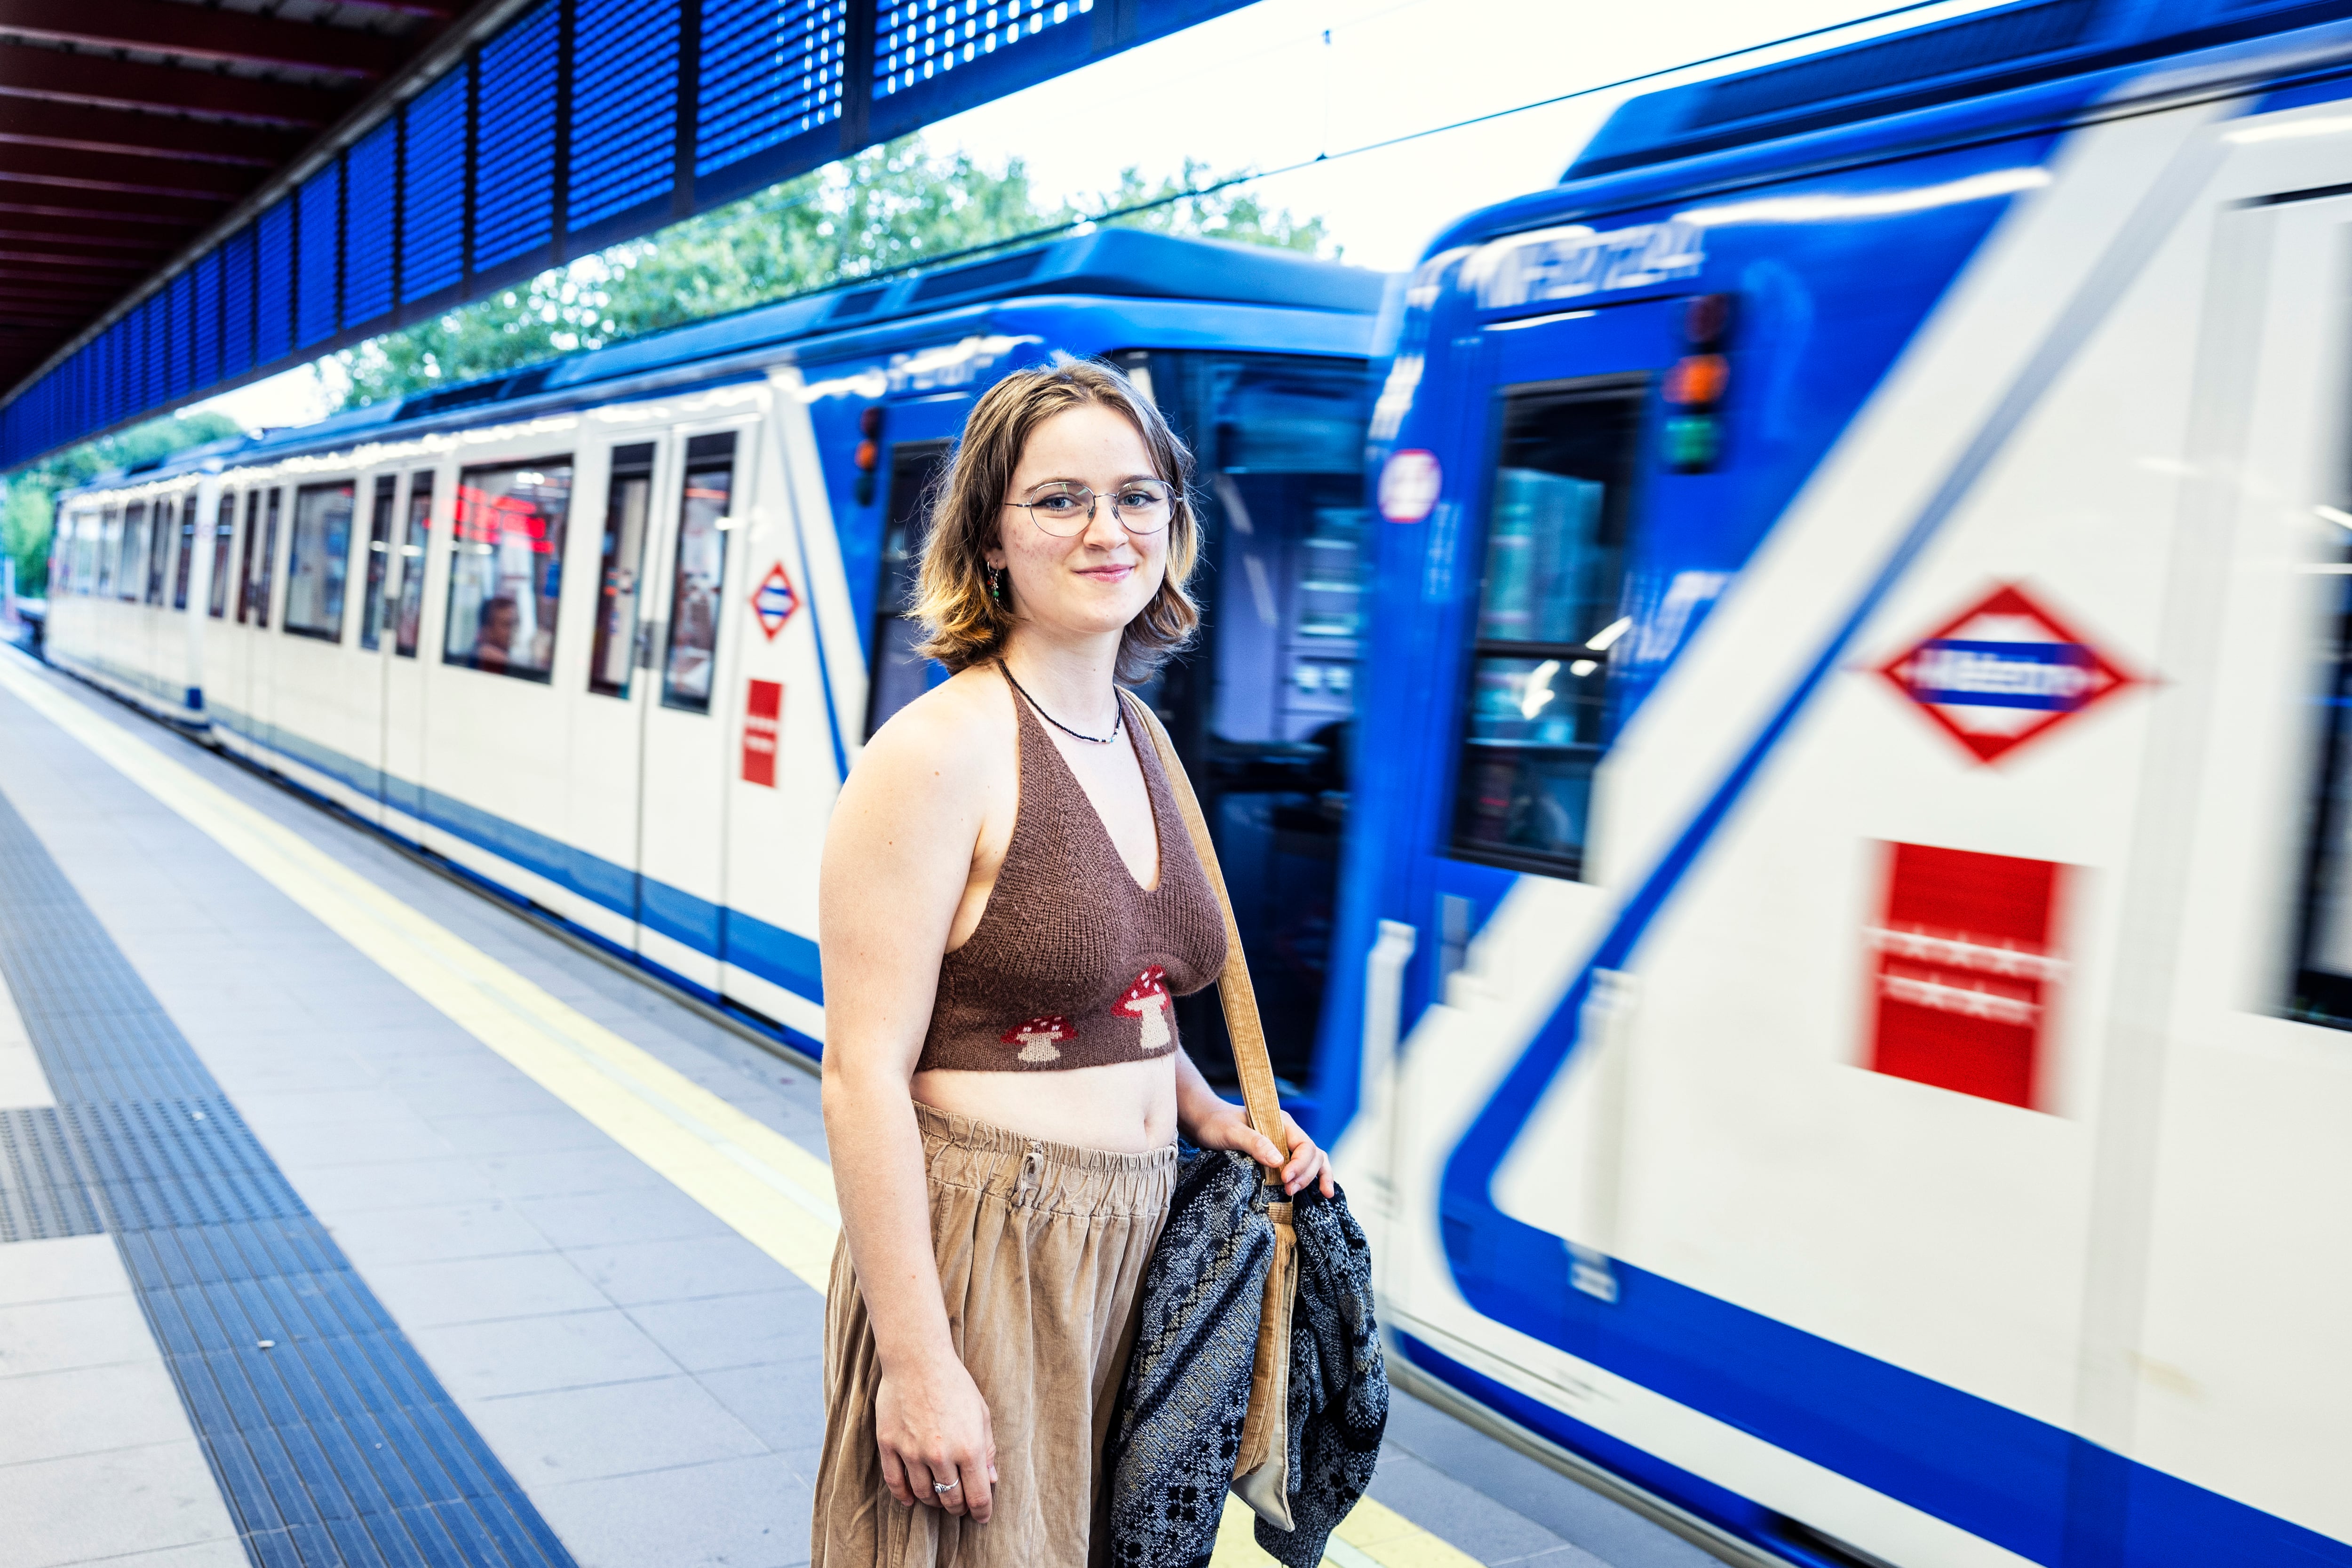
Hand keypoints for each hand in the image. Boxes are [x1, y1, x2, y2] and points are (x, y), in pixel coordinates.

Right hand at [874, 1354, 997, 1522]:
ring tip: (939, 1499)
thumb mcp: (981, 1413)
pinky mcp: (890, 1445)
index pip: (978, 1495)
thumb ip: (987, 1449)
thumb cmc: (954, 1383)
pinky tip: (911, 1500)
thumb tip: (991, 1479)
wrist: (917, 1359)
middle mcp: (941, 1455)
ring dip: (933, 1502)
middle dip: (958, 1508)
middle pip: (950, 1499)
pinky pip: (896, 1483)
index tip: (982, 1517)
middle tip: (961, 1507)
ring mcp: (912, 1452)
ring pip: (924, 1494)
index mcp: (969, 1447)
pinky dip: (904, 1496)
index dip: (982, 1512)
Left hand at [1189, 1100, 1334, 1198]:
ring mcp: (1285, 1146)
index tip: (1284, 1179)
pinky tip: (1322, 1192)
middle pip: (1313, 1155)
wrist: (1205, 1122)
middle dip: (1305, 1175)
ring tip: (1305, 1194)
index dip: (1300, 1164)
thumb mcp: (1232, 1132)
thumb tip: (1279, 1162)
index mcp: (1281, 1123)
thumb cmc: (1217, 1123)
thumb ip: (1255, 1143)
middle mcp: (1287, 1134)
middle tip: (1288, 1191)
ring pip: (1313, 1161)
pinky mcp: (1279, 1158)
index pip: (1305, 1145)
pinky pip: (1303, 1167)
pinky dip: (1314, 1178)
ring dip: (1312, 1178)